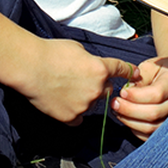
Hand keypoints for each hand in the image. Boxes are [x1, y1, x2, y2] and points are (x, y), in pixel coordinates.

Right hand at [20, 37, 136, 123]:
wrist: (31, 67)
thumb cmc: (52, 53)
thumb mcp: (78, 49)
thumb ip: (91, 60)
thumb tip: (93, 67)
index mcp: (100, 68)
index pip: (121, 70)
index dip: (129, 71)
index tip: (136, 74)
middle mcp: (96, 89)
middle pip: (107, 90)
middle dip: (100, 86)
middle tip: (82, 81)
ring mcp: (84, 105)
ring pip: (92, 104)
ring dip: (85, 99)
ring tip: (65, 89)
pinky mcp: (70, 118)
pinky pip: (78, 118)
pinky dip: (73, 112)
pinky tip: (62, 103)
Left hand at [111, 57, 167, 140]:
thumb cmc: (159, 71)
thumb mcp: (149, 67)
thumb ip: (138, 79)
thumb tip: (125, 94)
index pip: (156, 95)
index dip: (136, 96)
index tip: (122, 92)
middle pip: (153, 113)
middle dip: (129, 110)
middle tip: (115, 103)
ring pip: (151, 128)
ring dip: (129, 121)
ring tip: (117, 111)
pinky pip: (149, 136)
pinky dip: (134, 129)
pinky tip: (126, 118)